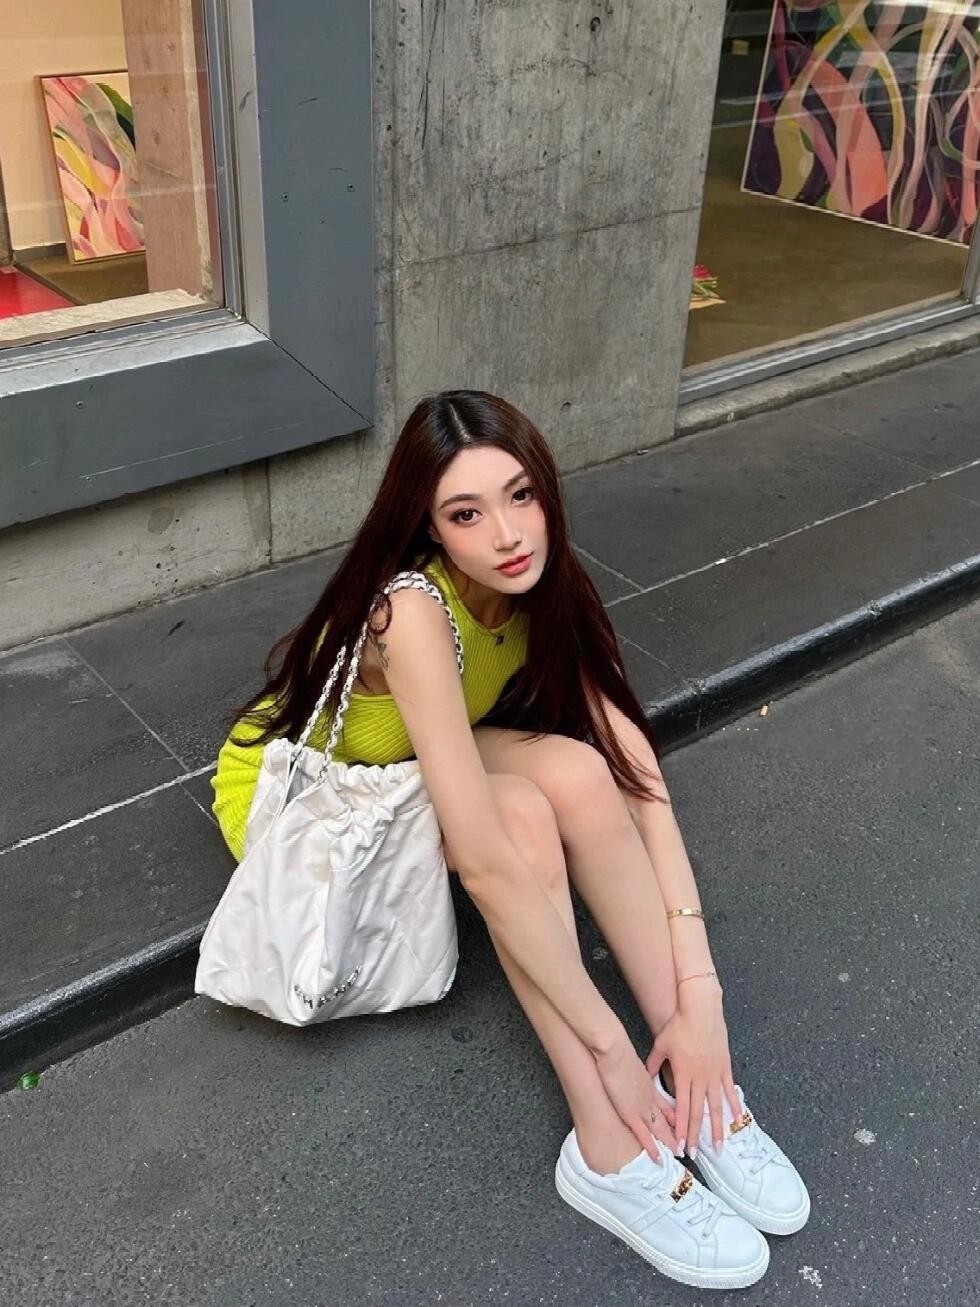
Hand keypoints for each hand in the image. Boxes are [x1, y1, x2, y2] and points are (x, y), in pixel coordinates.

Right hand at [594, 1032, 679, 1163]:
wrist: (614, 1051)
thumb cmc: (620, 1053)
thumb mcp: (633, 1063)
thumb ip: (638, 1074)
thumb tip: (639, 1076)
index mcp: (650, 1086)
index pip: (666, 1106)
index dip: (675, 1118)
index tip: (682, 1126)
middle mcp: (650, 1098)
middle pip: (667, 1120)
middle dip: (677, 1134)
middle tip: (688, 1146)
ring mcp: (642, 1107)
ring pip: (660, 1129)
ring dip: (670, 1142)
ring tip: (680, 1154)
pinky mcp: (631, 1113)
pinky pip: (644, 1135)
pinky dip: (652, 1148)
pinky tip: (659, 1158)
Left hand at [645, 980, 739, 1155]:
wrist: (700, 1008)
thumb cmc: (679, 1025)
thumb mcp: (661, 1045)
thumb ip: (653, 1064)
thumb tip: (645, 1077)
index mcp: (683, 1075)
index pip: (682, 1109)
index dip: (682, 1129)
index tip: (681, 1146)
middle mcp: (700, 1078)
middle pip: (699, 1113)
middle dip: (697, 1136)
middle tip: (696, 1155)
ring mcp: (715, 1073)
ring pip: (717, 1106)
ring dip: (717, 1128)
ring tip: (719, 1146)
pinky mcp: (725, 1066)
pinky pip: (730, 1090)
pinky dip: (734, 1106)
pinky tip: (736, 1120)